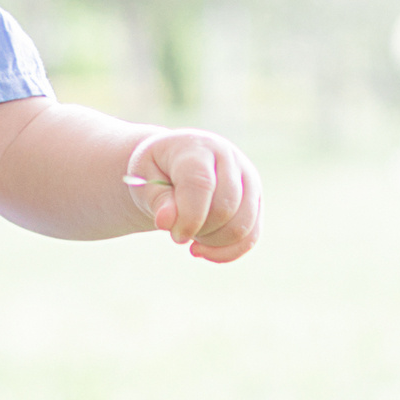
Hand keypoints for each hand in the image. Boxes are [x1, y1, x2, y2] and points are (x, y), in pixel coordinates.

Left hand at [126, 127, 261, 261]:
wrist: (173, 165)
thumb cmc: (156, 171)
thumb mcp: (144, 178)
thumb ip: (157, 199)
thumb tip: (167, 222)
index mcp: (197, 148)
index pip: (201, 184)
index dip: (189, 216)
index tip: (174, 235)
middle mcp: (230, 160)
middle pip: (226, 208)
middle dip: (198, 230)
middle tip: (175, 231)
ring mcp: (248, 180)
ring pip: (242, 225)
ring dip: (212, 242)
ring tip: (189, 235)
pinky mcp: (255, 201)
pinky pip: (251, 236)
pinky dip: (227, 252)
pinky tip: (201, 250)